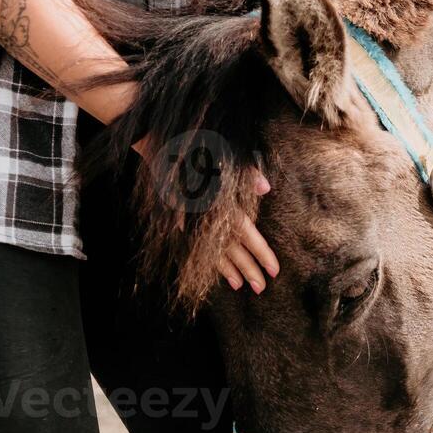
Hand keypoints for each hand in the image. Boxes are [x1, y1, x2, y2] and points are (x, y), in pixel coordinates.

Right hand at [131, 134, 277, 292]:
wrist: (157, 144)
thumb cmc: (195, 146)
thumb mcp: (222, 154)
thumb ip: (245, 172)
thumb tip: (265, 188)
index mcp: (221, 200)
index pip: (246, 233)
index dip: (261, 253)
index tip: (274, 270)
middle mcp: (207, 214)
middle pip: (232, 248)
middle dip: (248, 269)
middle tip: (261, 288)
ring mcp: (192, 219)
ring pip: (213, 250)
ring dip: (228, 269)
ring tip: (239, 286)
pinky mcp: (180, 219)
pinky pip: (196, 245)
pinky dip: (207, 258)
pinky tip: (213, 269)